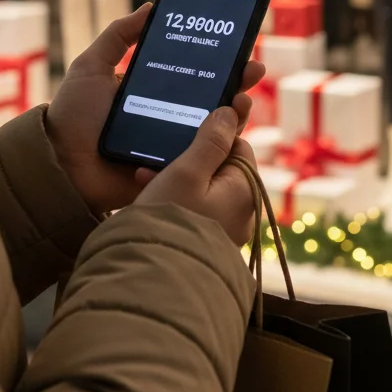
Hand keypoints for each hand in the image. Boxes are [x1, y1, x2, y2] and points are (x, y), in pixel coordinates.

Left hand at [46, 4, 266, 214]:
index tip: (238, 46)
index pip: (193, 73)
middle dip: (237, 83)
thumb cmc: (73, 115)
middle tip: (251, 70)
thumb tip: (151, 6)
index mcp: (153, 91)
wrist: (60, 164)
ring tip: (244, 99)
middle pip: (211, 98)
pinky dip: (220, 146)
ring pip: (214, 129)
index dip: (217, 61)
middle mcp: (168, 116)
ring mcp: (172, 145)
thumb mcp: (91, 66)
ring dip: (235, 113)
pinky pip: (203, 160)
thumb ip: (118, 35)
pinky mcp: (172, 170)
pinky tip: (232, 131)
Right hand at [134, 107, 258, 245]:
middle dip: (189, 158)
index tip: (187, 131)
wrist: (153, 279)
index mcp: (246, 189)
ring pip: (204, 190)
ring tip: (145, 177)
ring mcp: (225, 232)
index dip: (214, 135)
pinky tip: (148, 197)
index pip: (239, 146)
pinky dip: (176, 201)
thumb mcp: (187, 171)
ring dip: (177, 178)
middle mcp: (243, 213)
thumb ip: (211, 140)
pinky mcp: (205, 245)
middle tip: (158, 157)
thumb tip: (231, 112)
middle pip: (220, 169)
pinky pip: (195, 212)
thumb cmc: (171, 218)